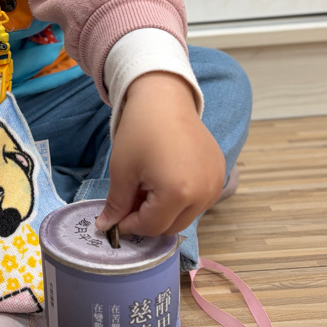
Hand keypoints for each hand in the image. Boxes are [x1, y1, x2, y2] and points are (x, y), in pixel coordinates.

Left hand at [96, 71, 224, 237]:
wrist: (165, 98)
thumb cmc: (140, 130)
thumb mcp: (122, 170)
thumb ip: (117, 204)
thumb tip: (106, 227)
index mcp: (179, 193)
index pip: (152, 227)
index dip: (130, 225)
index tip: (116, 218)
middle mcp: (204, 193)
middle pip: (171, 226)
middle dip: (147, 220)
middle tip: (130, 201)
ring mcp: (216, 184)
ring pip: (186, 215)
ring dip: (165, 211)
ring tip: (147, 185)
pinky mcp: (220, 174)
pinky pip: (199, 200)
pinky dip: (181, 199)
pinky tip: (165, 178)